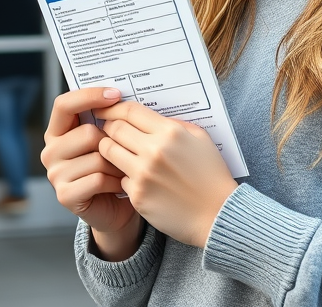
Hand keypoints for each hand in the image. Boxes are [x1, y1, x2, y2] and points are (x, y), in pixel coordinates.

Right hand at [41, 88, 142, 261]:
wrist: (116, 209)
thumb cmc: (114, 168)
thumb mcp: (108, 138)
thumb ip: (105, 118)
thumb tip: (119, 93)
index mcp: (57, 131)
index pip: (64, 104)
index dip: (89, 96)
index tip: (116, 94)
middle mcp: (50, 151)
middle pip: (86, 132)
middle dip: (113, 142)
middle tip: (126, 151)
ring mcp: (54, 174)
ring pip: (96, 157)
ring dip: (118, 164)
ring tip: (125, 170)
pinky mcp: (65, 195)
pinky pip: (97, 179)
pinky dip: (115, 182)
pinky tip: (119, 186)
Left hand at [97, 100, 237, 248]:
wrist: (218, 215)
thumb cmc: (211, 175)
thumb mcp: (200, 138)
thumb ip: (174, 123)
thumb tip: (148, 117)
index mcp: (170, 132)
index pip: (130, 111)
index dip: (113, 107)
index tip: (104, 108)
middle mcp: (153, 151)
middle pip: (114, 128)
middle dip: (108, 125)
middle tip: (108, 128)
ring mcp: (143, 174)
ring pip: (108, 151)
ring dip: (108, 147)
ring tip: (116, 149)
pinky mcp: (137, 196)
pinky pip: (119, 177)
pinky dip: (124, 175)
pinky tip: (135, 176)